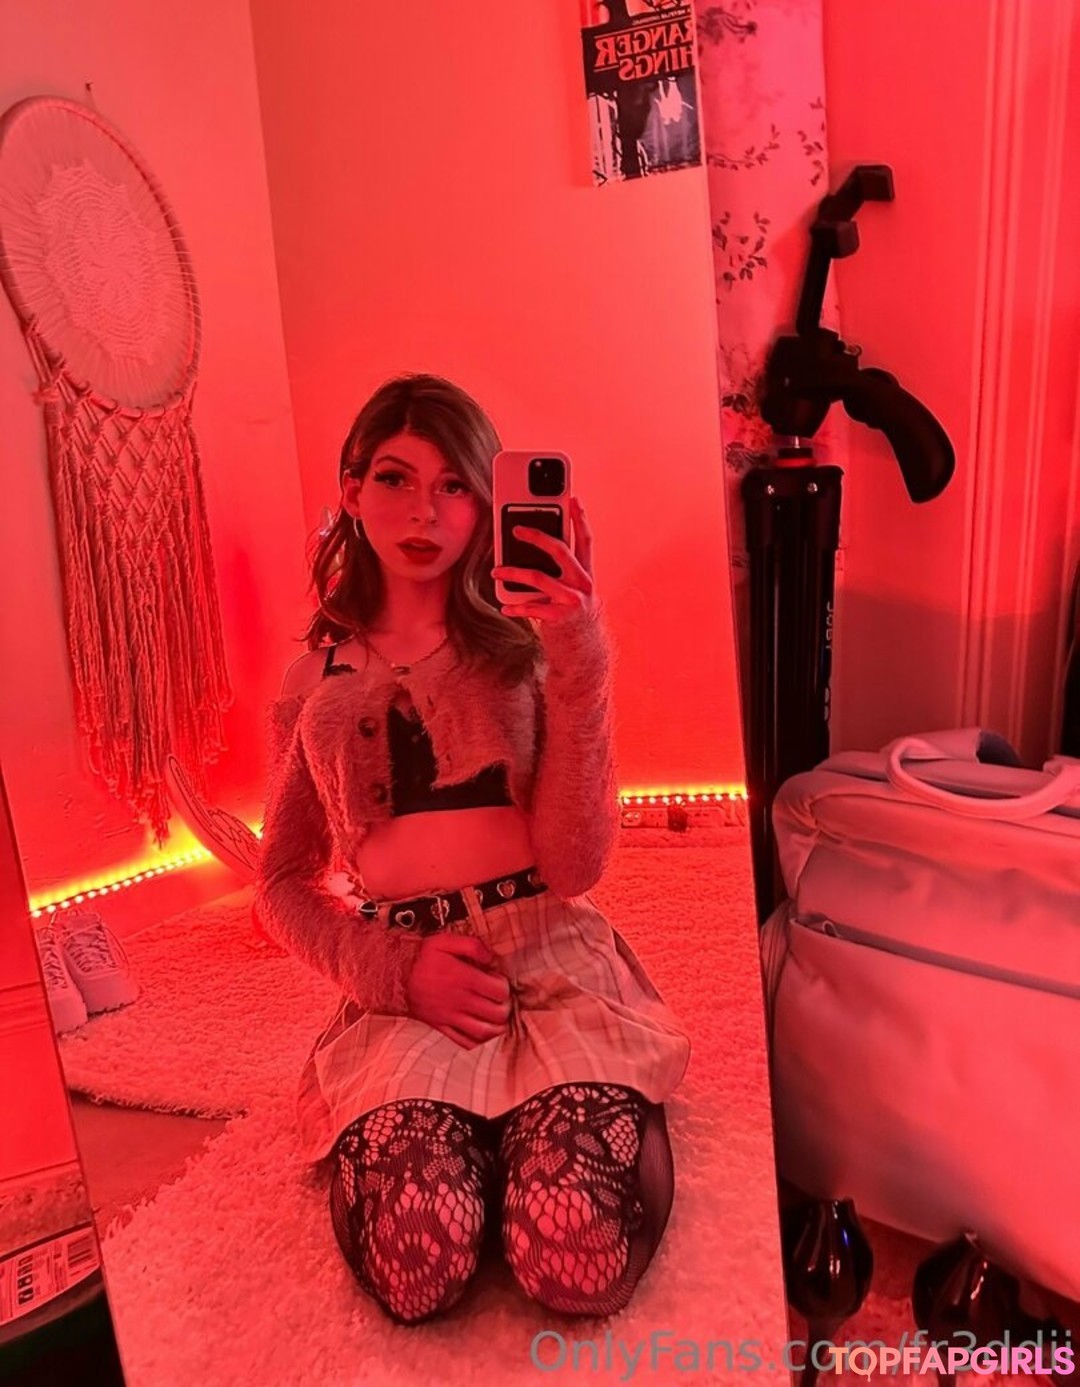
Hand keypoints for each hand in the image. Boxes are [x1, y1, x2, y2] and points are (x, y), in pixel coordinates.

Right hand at [405, 933, 512, 1048]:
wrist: (393, 977)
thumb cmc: (421, 958)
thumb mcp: (445, 941)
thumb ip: (472, 946)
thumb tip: (491, 958)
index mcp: (463, 978)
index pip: (499, 991)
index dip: (504, 986)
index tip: (498, 980)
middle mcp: (459, 1001)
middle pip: (496, 1013)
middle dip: (505, 1006)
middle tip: (501, 999)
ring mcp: (450, 1017)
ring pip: (484, 1032)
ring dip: (497, 1027)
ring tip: (498, 1018)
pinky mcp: (442, 1027)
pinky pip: (465, 1042)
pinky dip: (479, 1040)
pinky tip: (483, 1031)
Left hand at [492, 496, 595, 623]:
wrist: (582, 647)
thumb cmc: (571, 610)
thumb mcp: (572, 586)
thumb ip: (560, 567)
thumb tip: (532, 543)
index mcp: (586, 572)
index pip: (586, 540)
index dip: (580, 519)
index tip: (573, 499)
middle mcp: (583, 584)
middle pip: (561, 551)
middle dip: (538, 537)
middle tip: (516, 530)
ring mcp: (572, 601)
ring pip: (539, 578)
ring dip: (514, 573)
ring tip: (496, 571)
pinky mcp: (560, 618)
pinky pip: (532, 608)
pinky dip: (516, 608)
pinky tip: (505, 607)